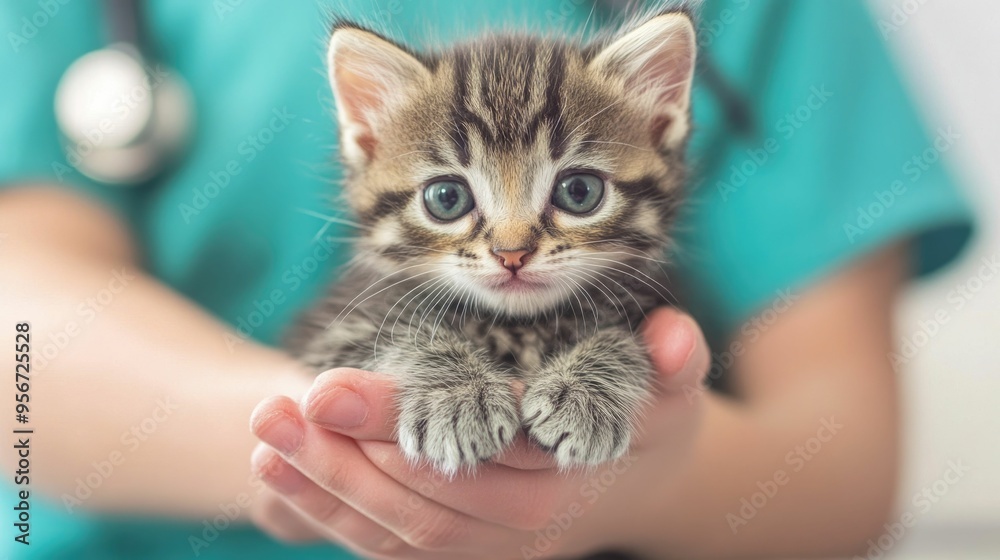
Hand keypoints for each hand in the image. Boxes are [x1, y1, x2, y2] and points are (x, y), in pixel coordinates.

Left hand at [248, 307, 708, 558]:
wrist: (645, 487)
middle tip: (272, 412)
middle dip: (338, 462)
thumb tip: (675, 340)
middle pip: (419, 504)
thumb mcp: (673, 393)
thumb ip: (675, 363)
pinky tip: (284, 478)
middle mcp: (526, 530)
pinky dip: (335, 519)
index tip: (325, 389)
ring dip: (324, 493)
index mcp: (566, 483)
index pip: (470, 456)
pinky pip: (394, 553)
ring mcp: (494, 553)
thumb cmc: (650, 423)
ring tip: (263, 442)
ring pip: (397, 538)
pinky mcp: (468, 558)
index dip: (396, 425)